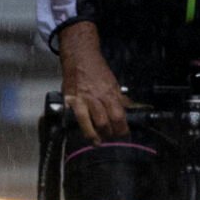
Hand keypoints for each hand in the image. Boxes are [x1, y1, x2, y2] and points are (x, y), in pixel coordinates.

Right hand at [57, 23, 128, 139]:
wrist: (80, 57)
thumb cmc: (97, 69)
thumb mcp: (113, 82)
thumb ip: (120, 98)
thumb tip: (130, 109)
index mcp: (110, 93)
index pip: (119, 116)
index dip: (122, 129)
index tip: (123, 135)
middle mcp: (96, 97)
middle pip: (104, 122)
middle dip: (108, 134)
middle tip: (110, 138)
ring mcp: (82, 99)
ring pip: (89, 123)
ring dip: (93, 135)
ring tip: (96, 142)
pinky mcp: (70, 99)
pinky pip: (74, 116)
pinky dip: (78, 125)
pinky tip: (81, 132)